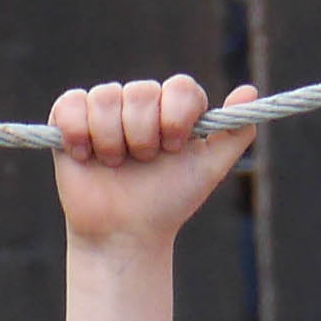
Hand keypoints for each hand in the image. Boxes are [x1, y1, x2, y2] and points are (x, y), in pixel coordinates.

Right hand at [52, 75, 253, 252]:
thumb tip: (251, 91)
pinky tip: (87, 156)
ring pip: (105, 97)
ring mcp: (104, 109)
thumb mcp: (208, 170)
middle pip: (140, 91)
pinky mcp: (69, 119)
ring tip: (115, 165)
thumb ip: (234, 132)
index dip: (175, 116)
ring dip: (111, 140)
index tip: (173, 148)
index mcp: (174, 108)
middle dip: (142, 134)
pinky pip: (71, 103)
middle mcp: (139, 102)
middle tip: (142, 162)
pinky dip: (78, 132)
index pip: (180, 87)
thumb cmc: (167, 202)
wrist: (124, 233)